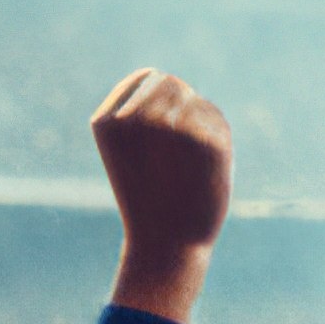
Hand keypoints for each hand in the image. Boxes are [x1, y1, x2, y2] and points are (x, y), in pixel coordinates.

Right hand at [94, 69, 232, 321]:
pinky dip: (217, 140)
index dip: (160, 94)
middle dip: (181, 109)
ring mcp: (170, 126)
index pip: (146, 77)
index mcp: (107, 120)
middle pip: (172, 84)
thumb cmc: (148, 199)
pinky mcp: (205, 140)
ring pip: (196, 101)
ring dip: (199, 124)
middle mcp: (134, 117)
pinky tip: (203, 168)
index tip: (162, 127)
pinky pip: (216, 121)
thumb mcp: (130, 151)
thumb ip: (146, 111)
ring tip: (186, 163)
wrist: (167, 246)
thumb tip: (177, 86)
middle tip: (176, 153)